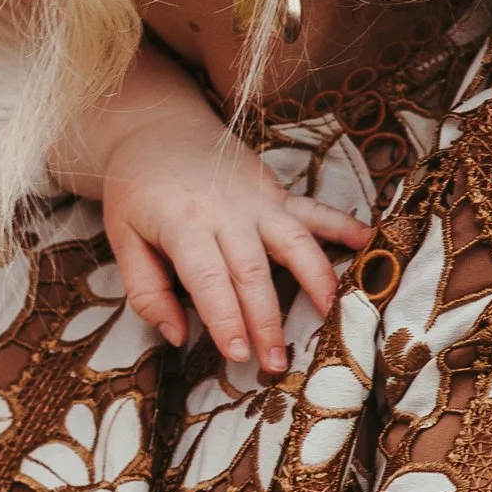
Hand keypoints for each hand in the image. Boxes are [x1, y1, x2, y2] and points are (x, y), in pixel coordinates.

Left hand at [101, 113, 368, 373]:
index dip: (226, 320)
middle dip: (267, 321)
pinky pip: (314, 209)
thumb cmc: (137, 191)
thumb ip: (146, 291)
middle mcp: (225, 211)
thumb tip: (179, 335)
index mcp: (182, 224)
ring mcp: (256, 199)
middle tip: (277, 363)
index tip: (238, 355)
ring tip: (333, 314)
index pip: (209, 280)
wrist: (156, 128)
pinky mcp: (274, 191)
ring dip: (316, 278)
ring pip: (294, 240)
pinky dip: (344, 224)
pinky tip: (369, 242)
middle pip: (253, 271)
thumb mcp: (123, 238)